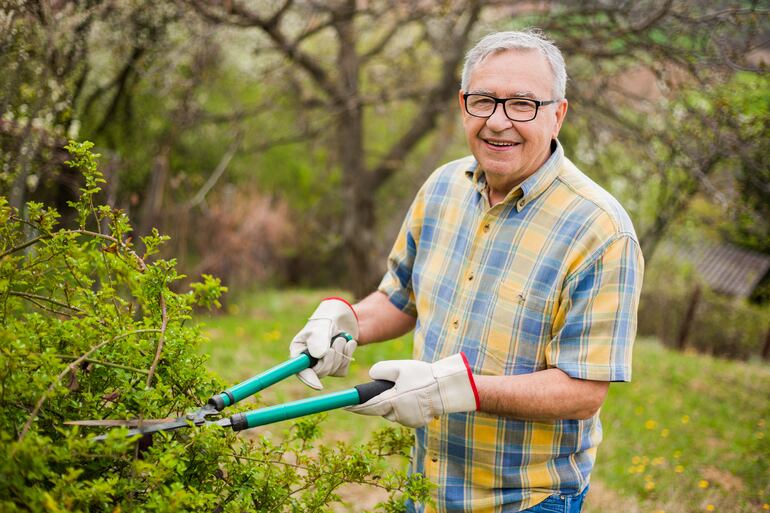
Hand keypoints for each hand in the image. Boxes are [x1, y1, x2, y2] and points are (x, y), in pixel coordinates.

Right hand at [290, 298, 358, 389]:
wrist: (344, 315)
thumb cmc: (328, 317)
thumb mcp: (322, 325)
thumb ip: (319, 340)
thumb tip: (319, 356)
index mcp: (298, 350)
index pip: (299, 370)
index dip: (308, 379)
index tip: (318, 385)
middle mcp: (308, 360)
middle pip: (319, 372)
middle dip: (332, 358)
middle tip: (338, 340)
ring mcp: (322, 363)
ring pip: (332, 371)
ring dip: (341, 354)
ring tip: (341, 337)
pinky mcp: (335, 364)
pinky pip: (342, 369)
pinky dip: (348, 355)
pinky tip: (348, 343)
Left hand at [346, 353, 478, 427]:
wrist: (447, 389)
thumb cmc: (423, 376)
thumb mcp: (400, 367)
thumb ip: (381, 370)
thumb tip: (371, 376)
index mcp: (392, 401)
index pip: (368, 406)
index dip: (355, 406)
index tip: (345, 405)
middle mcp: (398, 414)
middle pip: (381, 409)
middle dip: (381, 399)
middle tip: (390, 387)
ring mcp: (409, 421)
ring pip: (393, 412)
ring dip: (393, 403)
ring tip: (407, 389)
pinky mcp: (418, 423)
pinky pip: (404, 415)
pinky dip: (405, 407)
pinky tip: (414, 397)